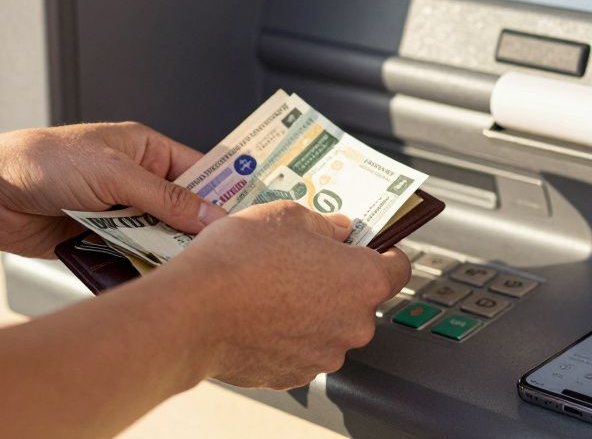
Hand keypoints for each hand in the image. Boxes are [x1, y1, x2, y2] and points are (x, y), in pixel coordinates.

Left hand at [0, 123, 226, 256]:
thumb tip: (210, 214)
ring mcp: (116, 212)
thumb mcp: (113, 174)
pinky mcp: (97, 240)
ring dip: (166, 253)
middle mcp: (134, 180)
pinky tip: (150, 280)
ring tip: (185, 270)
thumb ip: (164, 197)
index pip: (200, 170)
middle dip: (196, 231)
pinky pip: (130, 257)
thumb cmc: (42, 161)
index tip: (248, 217)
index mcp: (144, 149)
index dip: (225, 192)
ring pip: (158, 238)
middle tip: (218, 253)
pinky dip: (139, 268)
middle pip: (182, 210)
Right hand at [170, 201, 411, 388]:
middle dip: (338, 280)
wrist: (192, 312)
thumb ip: (322, 223)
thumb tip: (336, 229)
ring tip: (273, 286)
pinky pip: (301, 349)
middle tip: (304, 261)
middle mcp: (354, 324)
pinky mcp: (294, 375)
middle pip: (361, 299)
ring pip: (329, 326)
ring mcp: (324, 354)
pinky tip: (260, 313)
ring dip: (312, 309)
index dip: (385, 252)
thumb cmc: (239, 260)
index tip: (370, 245)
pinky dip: (288, 334)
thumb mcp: (285, 216)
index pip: (399, 267)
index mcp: (363, 279)